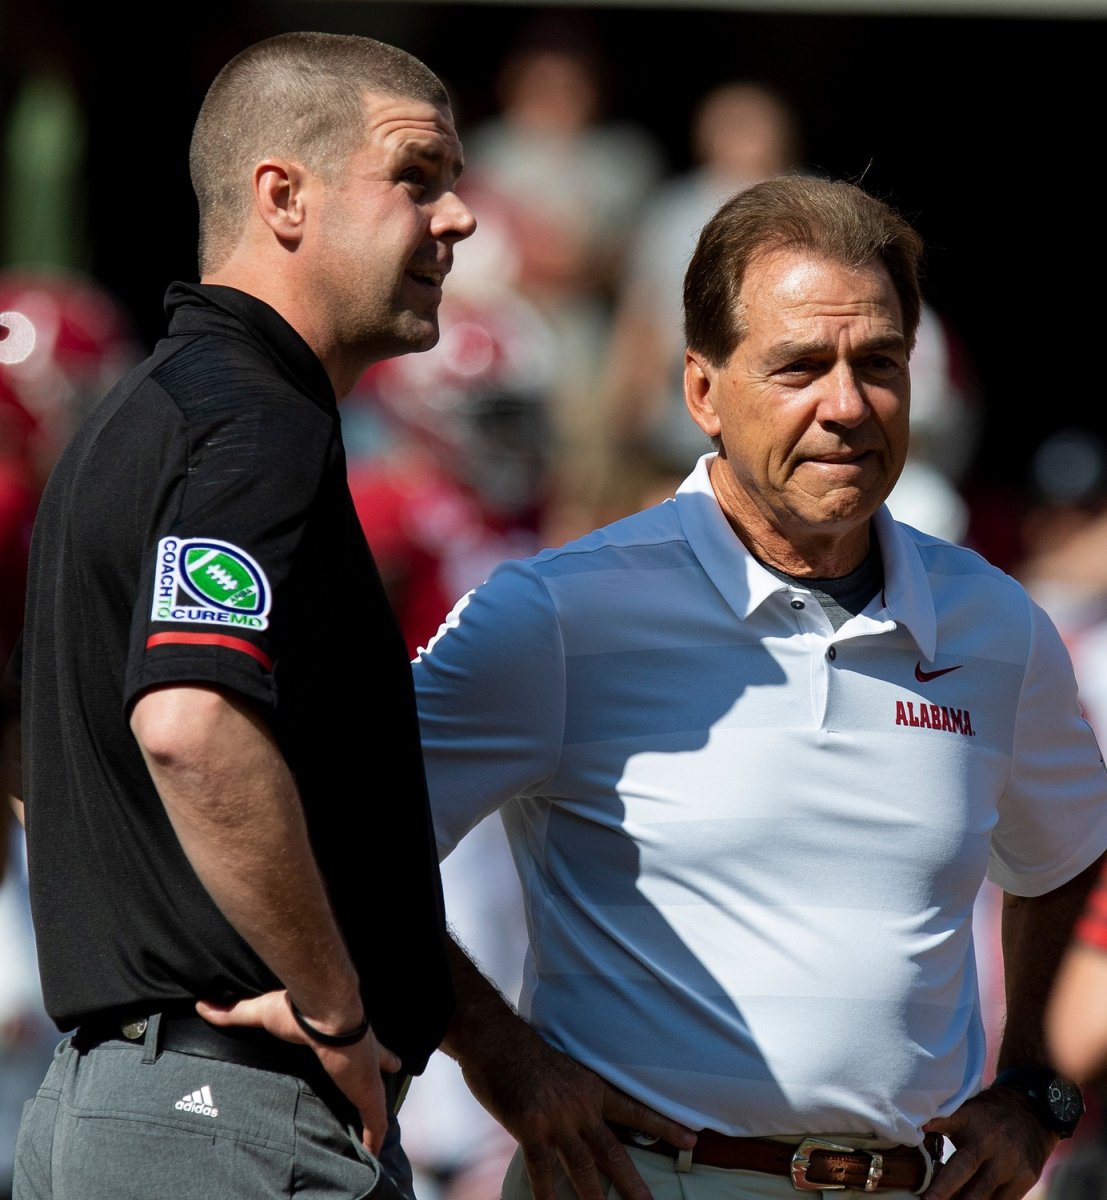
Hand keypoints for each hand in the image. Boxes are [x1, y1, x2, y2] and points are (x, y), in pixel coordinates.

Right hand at [196, 990, 401, 1153]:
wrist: (326, 1010)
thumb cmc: (299, 1009)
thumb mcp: (263, 1012)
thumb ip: (234, 1012)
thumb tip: (203, 1006)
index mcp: (347, 1034)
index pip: (362, 1041)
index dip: (372, 1048)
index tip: (382, 1055)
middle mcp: (364, 1054)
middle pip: (380, 1065)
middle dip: (382, 1070)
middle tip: (383, 1080)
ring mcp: (368, 1076)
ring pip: (378, 1099)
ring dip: (376, 1112)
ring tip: (375, 1127)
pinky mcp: (368, 1094)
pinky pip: (375, 1123)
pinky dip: (374, 1138)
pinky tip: (373, 1153)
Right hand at [454, 1021, 695, 1199]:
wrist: (498, 1040)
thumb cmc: (527, 1054)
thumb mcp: (565, 1072)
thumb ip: (579, 1100)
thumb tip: (588, 1125)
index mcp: (592, 1089)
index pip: (635, 1111)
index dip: (664, 1127)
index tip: (692, 1141)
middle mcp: (580, 1106)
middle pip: (613, 1152)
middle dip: (633, 1184)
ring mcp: (556, 1119)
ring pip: (583, 1168)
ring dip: (594, 1199)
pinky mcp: (530, 1128)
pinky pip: (543, 1170)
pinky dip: (547, 1195)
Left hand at [921, 1086, 1057, 1199]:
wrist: (1033, 1113)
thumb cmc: (988, 1116)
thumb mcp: (966, 1111)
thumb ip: (943, 1122)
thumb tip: (914, 1130)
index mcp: (970, 1120)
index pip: (948, 1124)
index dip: (933, 1129)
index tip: (919, 1142)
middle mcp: (990, 1143)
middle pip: (965, 1171)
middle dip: (945, 1190)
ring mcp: (1009, 1164)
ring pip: (983, 1194)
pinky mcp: (1025, 1180)